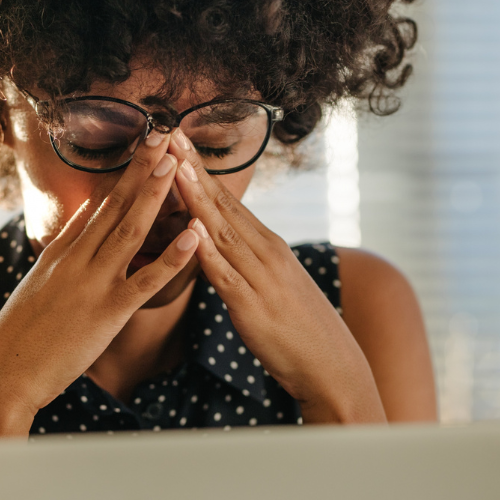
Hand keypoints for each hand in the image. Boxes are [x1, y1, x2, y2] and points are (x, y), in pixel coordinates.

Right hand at [0, 133, 200, 437]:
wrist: (4, 373)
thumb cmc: (18, 339)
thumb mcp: (36, 287)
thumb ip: (60, 254)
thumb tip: (80, 223)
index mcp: (60, 254)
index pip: (97, 207)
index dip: (122, 176)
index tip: (143, 148)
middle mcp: (76, 260)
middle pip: (114, 206)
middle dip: (141, 169)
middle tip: (164, 135)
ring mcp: (92, 283)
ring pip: (130, 230)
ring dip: (155, 195)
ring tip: (176, 163)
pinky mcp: (108, 312)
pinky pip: (147, 280)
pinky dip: (172, 257)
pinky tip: (194, 236)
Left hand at [168, 130, 385, 423]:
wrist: (332, 367)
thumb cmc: (299, 331)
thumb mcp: (273, 285)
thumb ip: (248, 263)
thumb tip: (222, 245)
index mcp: (268, 247)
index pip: (228, 201)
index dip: (200, 170)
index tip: (177, 139)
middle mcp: (266, 254)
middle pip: (223, 205)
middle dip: (193, 169)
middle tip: (168, 133)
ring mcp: (261, 278)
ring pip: (222, 232)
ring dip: (196, 198)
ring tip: (174, 167)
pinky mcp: (253, 308)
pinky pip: (226, 276)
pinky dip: (208, 252)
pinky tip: (191, 232)